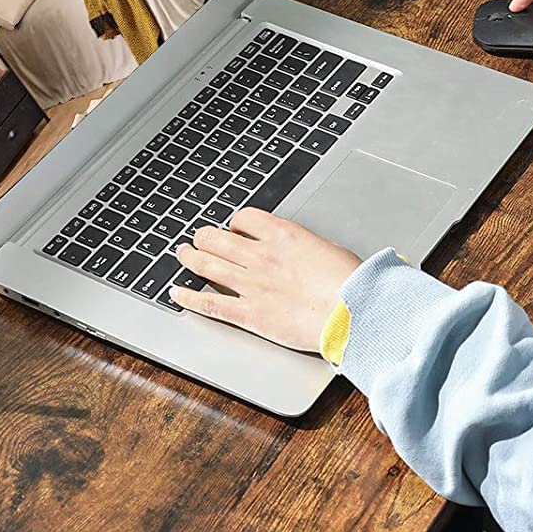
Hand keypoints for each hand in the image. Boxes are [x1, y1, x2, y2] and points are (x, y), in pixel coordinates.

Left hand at [169, 207, 360, 351]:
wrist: (354, 312)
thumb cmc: (351, 282)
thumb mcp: (329, 249)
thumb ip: (305, 247)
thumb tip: (301, 251)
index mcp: (283, 235)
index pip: (245, 218)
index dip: (234, 222)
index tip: (233, 227)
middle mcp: (262, 256)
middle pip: (218, 238)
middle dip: (204, 236)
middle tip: (198, 238)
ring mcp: (252, 285)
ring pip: (208, 265)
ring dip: (190, 258)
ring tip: (182, 254)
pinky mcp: (250, 314)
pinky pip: (210, 303)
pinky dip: (189, 297)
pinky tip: (178, 292)